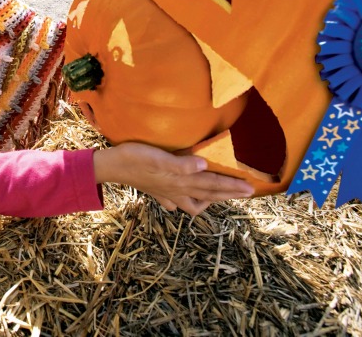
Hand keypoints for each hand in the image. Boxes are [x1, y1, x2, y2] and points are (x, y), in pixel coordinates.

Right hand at [93, 143, 253, 216]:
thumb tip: (204, 165)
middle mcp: (177, 190)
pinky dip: (185, 203)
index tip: (251, 188)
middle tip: (247, 193)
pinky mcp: (157, 192)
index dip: (232, 186)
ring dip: (209, 201)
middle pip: (209, 194)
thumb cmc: (134, 158)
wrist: (111, 167)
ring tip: (218, 197)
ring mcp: (167, 194)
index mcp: (180, 181)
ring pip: (193, 203)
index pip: (212, 184)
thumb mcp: (157, 158)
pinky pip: (176, 203)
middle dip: (229, 193)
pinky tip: (185, 199)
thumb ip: (181, 164)